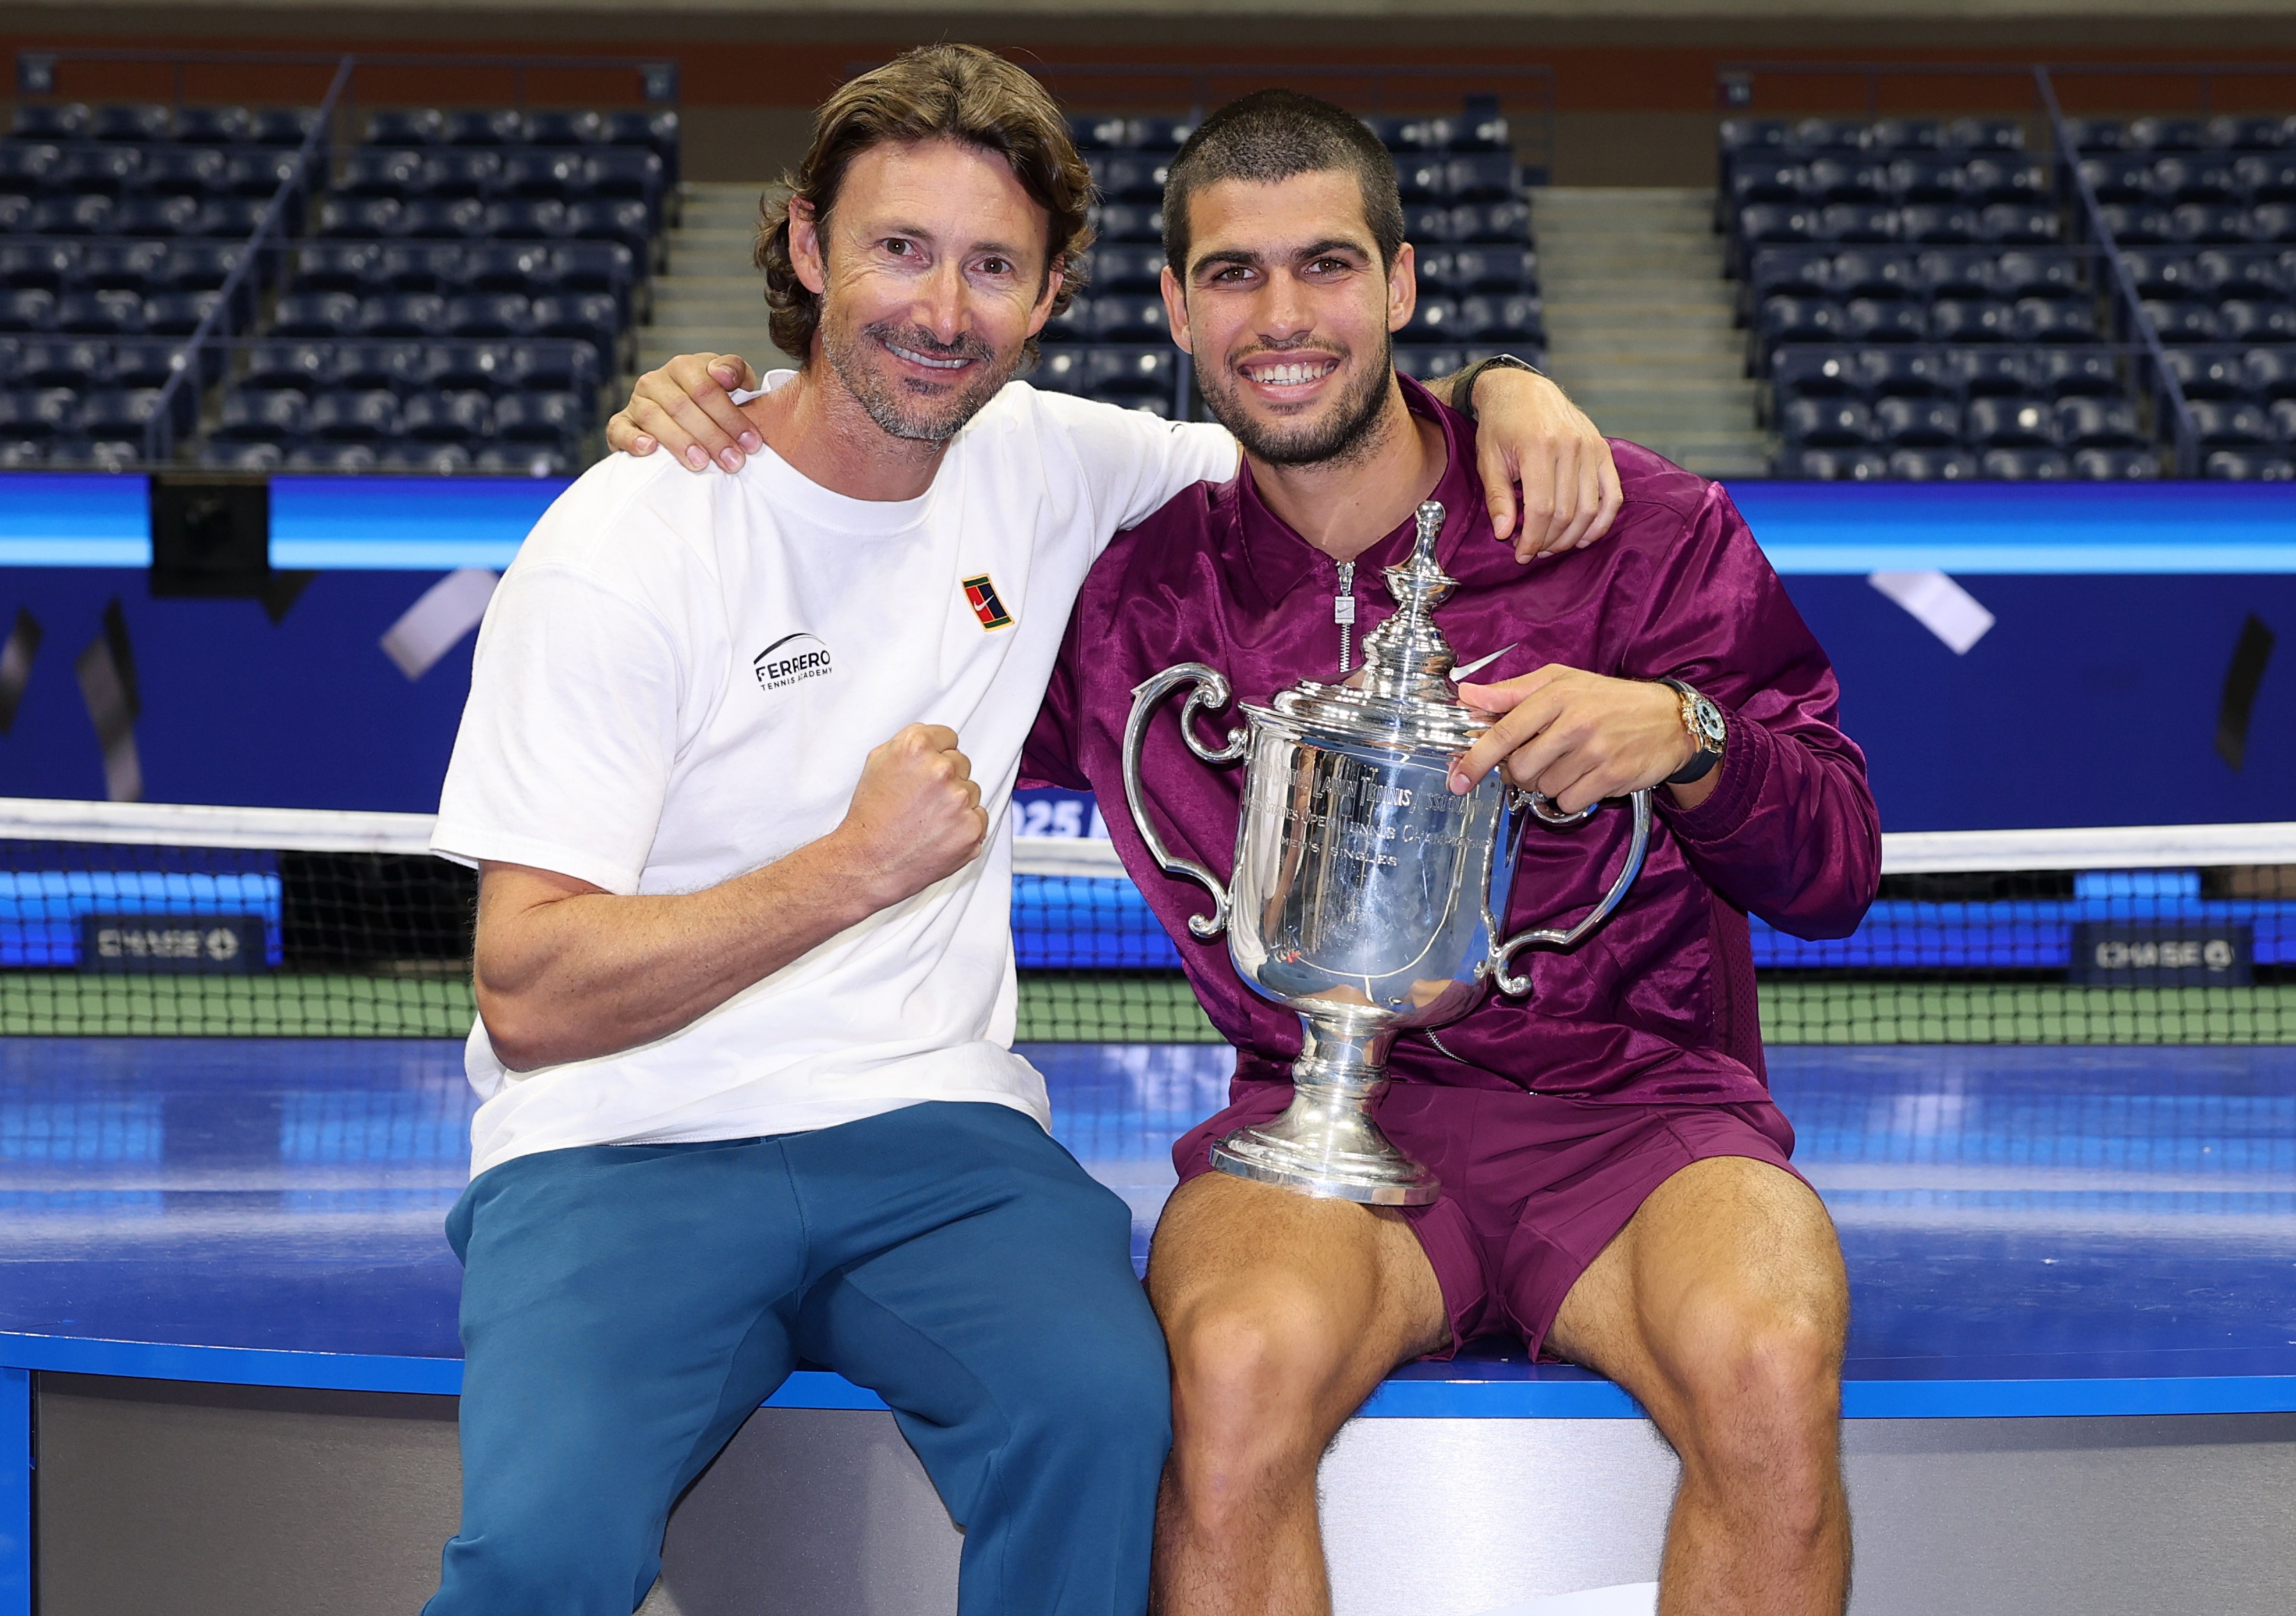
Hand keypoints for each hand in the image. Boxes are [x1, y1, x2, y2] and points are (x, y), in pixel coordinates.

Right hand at [606, 352, 763, 472]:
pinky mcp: (621, 423)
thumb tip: (724, 375)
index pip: (706, 389)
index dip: (730, 416)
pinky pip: (620, 429)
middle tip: (733, 461)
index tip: (751, 443)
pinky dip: (633, 439)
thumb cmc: (714, 401)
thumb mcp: (733, 381)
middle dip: (712, 436)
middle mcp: (657, 380)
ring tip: (701, 463)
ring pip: (653, 417)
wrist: (683, 414)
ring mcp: (636, 401)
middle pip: (682, 406)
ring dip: (679, 441)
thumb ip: (736, 371)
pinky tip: (650, 450)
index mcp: (684, 366)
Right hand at [832, 724, 989, 905]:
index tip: (925, 771)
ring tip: (927, 819)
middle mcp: (941, 769)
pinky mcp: (972, 828)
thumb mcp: (877, 763)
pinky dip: (963, 826)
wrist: (869, 863)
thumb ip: (909, 743)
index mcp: (916, 746)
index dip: (935, 755)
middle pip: (961, 762)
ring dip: (956, 802)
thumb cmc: (871, 816)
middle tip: (921, 800)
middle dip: (945, 779)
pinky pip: (979, 817)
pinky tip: (938, 834)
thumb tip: (934, 740)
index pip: (948, 737)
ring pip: (971, 790)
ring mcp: (959, 800)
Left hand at [1450, 667, 1696, 813]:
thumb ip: (1512, 691)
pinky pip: (1569, 801)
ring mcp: (1594, 751)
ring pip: (1544, 786)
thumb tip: (1468, 695)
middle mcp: (1575, 723)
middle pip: (1520, 767)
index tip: (1458, 778)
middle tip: (1537, 759)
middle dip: (1520, 771)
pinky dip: (1571, 795)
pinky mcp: (1611, 776)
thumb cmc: (1609, 699)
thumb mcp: (1562, 680)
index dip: (1476, 758)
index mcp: (1556, 695)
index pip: (1504, 731)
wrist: (1670, 719)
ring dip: (1549, 781)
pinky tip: (1586, 776)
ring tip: (1571, 761)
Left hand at [1465, 369, 1623, 563]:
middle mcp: (1569, 446)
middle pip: (1567, 513)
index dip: (1532, 539)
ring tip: (1553, 546)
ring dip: (1572, 536)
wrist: (1523, 389)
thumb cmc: (1501, 426)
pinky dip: (1602, 521)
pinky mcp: (1603, 450)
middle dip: (1549, 541)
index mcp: (1538, 447)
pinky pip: (1613, 494)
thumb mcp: (1489, 459)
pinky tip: (1585, 536)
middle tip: (1534, 552)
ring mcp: (1591, 448)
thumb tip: (1504, 534)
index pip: (1541, 509)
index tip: (1522, 554)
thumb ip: (1497, 498)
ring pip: (1590, 508)